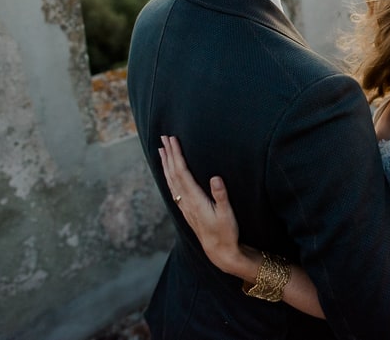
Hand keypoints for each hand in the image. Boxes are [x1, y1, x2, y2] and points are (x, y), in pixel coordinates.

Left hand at [159, 135, 244, 275]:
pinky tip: (168, 172)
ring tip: (161, 150)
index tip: (173, 141)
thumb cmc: (226, 232)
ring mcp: (184, 206)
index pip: (182, 172)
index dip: (177, 155)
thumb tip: (215, 177)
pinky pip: (173, 188)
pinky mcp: (186, 210)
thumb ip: (221, 195)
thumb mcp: (227, 214)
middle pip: (173, 174)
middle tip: (163, 138)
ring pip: (171, 181)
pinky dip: (169, 176)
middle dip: (168, 155)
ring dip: (166, 164)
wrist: (219, 251)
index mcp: (195, 200)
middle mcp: (186, 202)